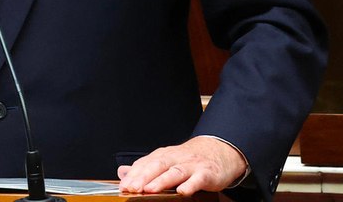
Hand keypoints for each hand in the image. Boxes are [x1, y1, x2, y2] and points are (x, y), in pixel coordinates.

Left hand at [117, 136, 247, 195]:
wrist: (220, 150)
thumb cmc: (190, 159)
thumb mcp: (166, 160)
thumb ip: (145, 167)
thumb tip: (123, 172)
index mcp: (164, 156)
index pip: (146, 163)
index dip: (133, 175)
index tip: (123, 185)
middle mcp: (176, 158)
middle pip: (158, 165)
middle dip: (143, 177)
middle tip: (132, 188)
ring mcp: (192, 165)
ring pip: (175, 172)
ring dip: (162, 181)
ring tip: (150, 189)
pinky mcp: (206, 174)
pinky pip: (198, 179)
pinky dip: (190, 185)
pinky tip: (182, 191)